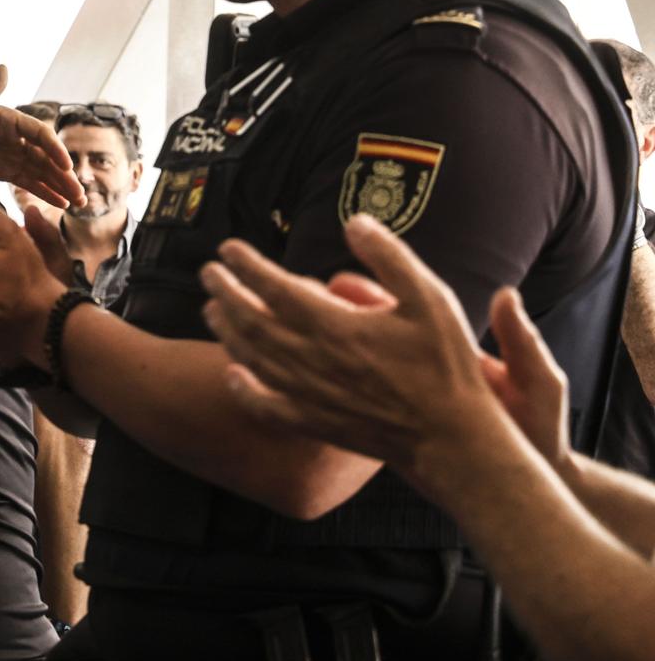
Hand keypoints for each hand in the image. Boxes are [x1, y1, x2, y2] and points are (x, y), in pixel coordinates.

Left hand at [0, 67, 83, 209]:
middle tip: (81, 194)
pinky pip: (27, 182)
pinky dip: (44, 192)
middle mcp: (15, 137)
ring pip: (41, 172)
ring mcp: (10, 155)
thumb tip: (3, 68)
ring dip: (60, 187)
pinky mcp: (2, 171)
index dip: (55, 149)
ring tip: (79, 204)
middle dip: (64, 176)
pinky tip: (60, 204)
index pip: (40, 134)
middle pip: (46, 157)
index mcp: (10, 119)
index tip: (66, 166)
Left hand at [202, 214, 524, 474]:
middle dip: (224, 292)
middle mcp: (312, 359)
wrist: (453, 439)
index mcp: (335, 326)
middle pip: (251, 320)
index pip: (273, 287)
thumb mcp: (430, 299)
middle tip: (207, 272)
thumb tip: (354, 221)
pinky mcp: (314, 423)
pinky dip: (242, 389)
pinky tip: (231, 374)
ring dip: (226, 331)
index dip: (246, 265)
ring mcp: (308, 394)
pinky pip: (265, 406)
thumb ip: (389, 257)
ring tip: (211, 309)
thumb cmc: (446, 366)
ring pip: (251, 358)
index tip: (227, 248)